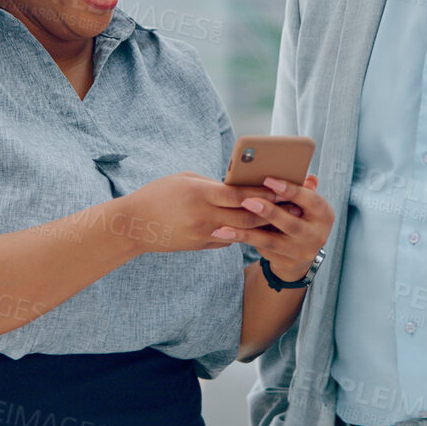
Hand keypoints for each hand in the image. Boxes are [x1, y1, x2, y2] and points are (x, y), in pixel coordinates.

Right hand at [119, 172, 271, 254]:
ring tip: (280, 218)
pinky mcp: (200, 245)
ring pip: (241, 232)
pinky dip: (242, 233)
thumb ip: (213, 184)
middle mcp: (204, 216)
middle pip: (247, 217)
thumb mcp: (186, 179)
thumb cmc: (159, 194)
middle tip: (292, 205)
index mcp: (200, 194)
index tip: (283, 187)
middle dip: (271, 211)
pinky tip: (256, 228)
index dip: (263, 192)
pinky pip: (228, 240)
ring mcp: (203, 234)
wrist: (134, 224)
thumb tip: (238, 187)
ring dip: (262, 225)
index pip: (240, 195)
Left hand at [217, 174, 333, 282]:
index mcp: (324, 215)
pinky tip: (225, 233)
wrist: (302, 252)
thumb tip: (307, 176)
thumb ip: (303, 188)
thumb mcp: (307, 203)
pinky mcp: (284, 262)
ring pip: (271, 241)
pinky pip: (261, 249)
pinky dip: (243, 239)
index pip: (309, 200)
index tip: (268, 180)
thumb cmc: (301, 216)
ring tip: (225, 225)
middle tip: (247, 200)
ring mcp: (300, 252)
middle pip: (291, 224)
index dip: (289, 190)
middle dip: (269, 212)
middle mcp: (316, 235)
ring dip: (247, 232)